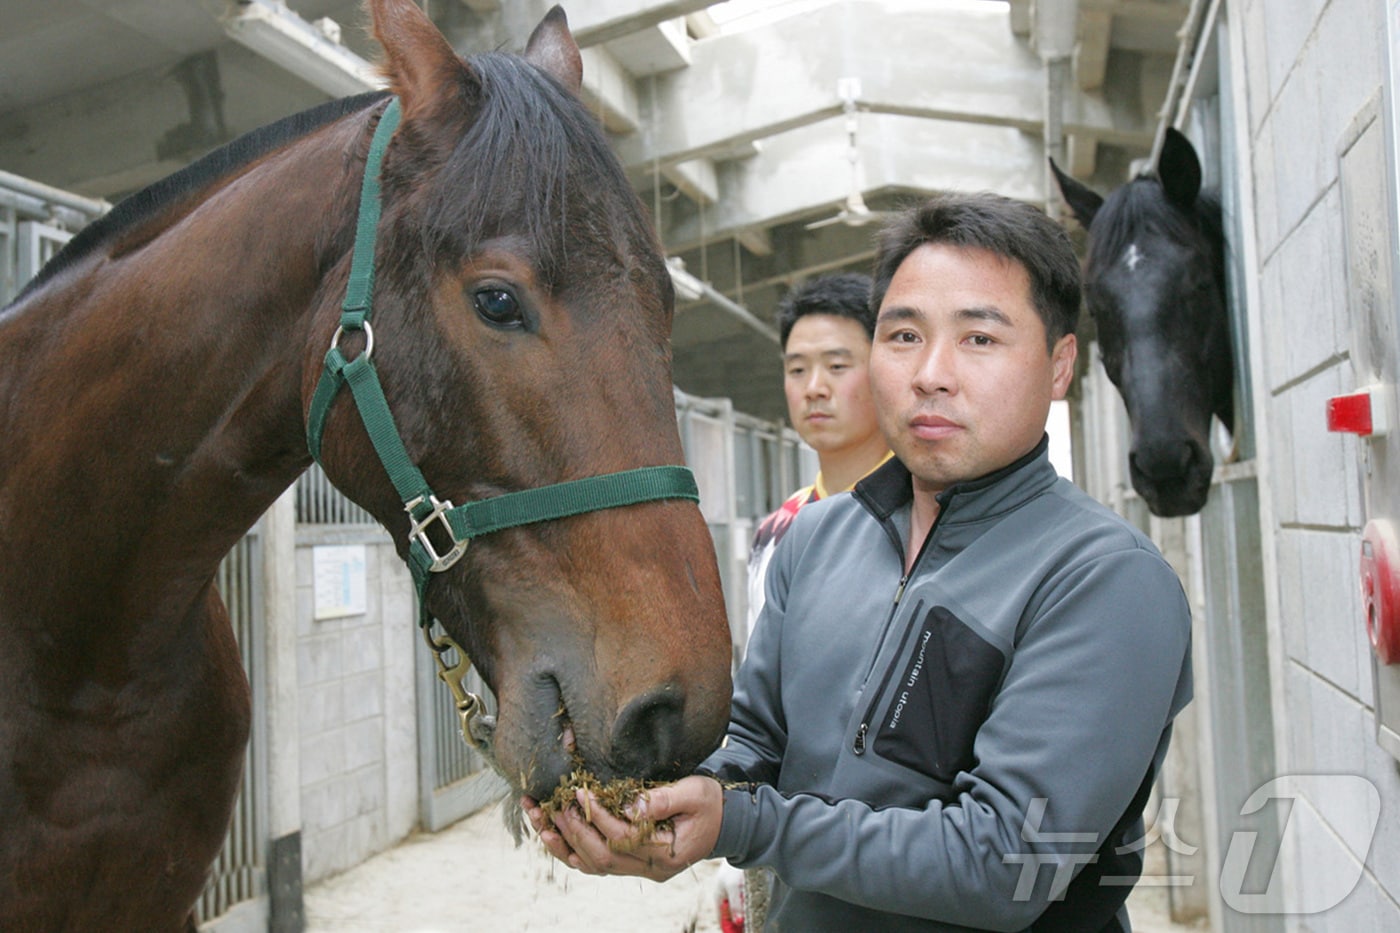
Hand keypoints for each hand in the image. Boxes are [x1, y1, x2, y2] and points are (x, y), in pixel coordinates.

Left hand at [521, 774, 724, 880]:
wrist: (722, 821)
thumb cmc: (710, 803)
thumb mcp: (696, 792)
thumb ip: (664, 799)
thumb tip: (631, 805)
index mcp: (667, 852)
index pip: (623, 838)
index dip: (598, 816)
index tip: (581, 792)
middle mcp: (650, 868)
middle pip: (603, 857)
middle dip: (575, 831)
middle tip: (556, 805)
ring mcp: (640, 870)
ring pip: (594, 865)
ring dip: (565, 844)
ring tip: (542, 820)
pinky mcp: (632, 864)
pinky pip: (596, 865)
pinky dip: (572, 852)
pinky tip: (553, 836)